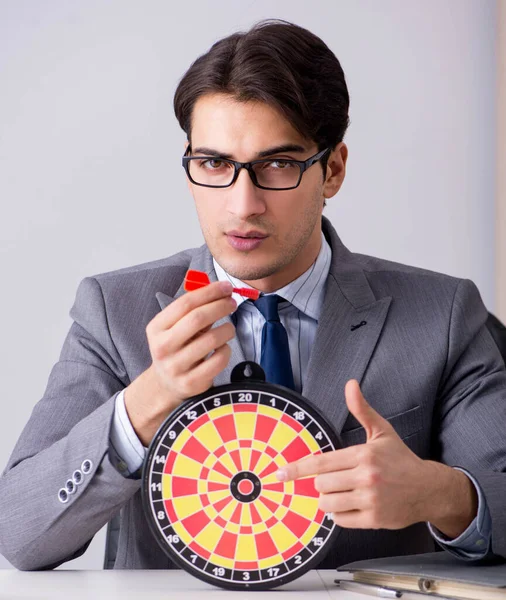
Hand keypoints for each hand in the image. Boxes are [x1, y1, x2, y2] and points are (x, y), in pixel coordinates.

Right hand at [124, 280, 236, 444]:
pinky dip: (226, 350)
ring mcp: (176, 367)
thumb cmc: (177, 348)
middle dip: (220, 306)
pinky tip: (223, 347)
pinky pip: (218, 360)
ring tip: (229, 328)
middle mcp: (163, 347)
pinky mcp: (191, 382)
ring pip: (211, 340)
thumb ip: (194, 310)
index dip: (209, 292)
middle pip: (197, 318)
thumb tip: (221, 290)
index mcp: (157, 328)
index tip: (225, 287)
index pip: (186, 303)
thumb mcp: (175, 327)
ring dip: (227, 329)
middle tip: (232, 303)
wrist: (165, 384)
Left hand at [276, 380, 476, 534]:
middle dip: (322, 483)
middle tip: (335, 479)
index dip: (297, 469)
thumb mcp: (381, 431)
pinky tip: (351, 505)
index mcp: (363, 454)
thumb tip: (351, 384)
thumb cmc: (400, 459)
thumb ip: (361, 409)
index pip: (321, 463)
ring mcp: (370, 500)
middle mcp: (366, 477)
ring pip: (327, 504)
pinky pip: (341, 521)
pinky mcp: (374, 520)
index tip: (280, 474)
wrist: (429, 489)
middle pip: (320, 485)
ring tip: (342, 492)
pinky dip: (340, 514)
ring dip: (328, 499)